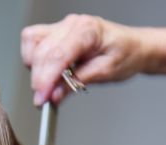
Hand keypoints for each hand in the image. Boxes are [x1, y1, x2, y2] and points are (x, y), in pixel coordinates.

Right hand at [21, 15, 147, 104]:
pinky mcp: (54, 32)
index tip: (42, 98)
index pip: (57, 55)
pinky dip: (33, 59)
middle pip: (42, 52)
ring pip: (32, 44)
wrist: (133, 47)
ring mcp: (61, 26)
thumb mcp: (105, 73)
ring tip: (49, 83)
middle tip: (45, 99)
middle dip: (39, 79)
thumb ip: (76, 82)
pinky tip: (45, 71)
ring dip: (34, 68)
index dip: (46, 79)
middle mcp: (72, 24)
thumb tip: (54, 94)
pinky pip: (32, 42)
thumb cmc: (125, 55)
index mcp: (88, 30)